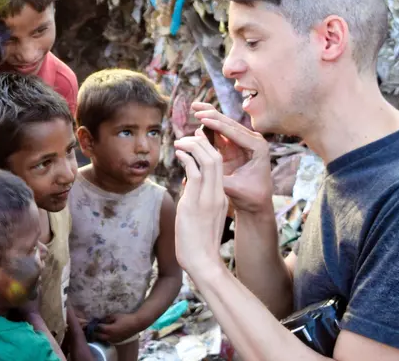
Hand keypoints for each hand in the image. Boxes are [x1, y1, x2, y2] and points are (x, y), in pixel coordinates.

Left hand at [93, 312, 143, 344]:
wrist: (137, 324)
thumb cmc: (126, 318)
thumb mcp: (114, 315)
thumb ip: (106, 318)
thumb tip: (99, 319)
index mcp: (109, 329)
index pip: (97, 328)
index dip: (92, 325)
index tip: (88, 321)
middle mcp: (111, 337)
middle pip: (98, 336)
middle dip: (93, 332)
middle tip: (90, 327)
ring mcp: (114, 340)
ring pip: (103, 339)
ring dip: (98, 335)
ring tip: (96, 329)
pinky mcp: (117, 341)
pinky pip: (108, 340)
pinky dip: (104, 337)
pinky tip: (103, 332)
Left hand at [173, 132, 228, 277]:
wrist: (203, 263)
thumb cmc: (199, 243)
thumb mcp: (202, 216)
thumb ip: (198, 199)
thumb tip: (188, 185)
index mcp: (220, 197)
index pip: (219, 165)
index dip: (209, 148)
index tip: (196, 141)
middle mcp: (217, 195)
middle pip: (217, 158)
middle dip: (202, 142)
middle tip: (188, 136)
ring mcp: (208, 198)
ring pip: (209, 161)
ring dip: (194, 146)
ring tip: (181, 141)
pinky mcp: (195, 204)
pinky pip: (195, 173)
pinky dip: (187, 158)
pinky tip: (178, 153)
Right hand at [190, 103, 272, 213]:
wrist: (256, 203)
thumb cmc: (249, 197)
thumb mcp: (233, 188)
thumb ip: (216, 176)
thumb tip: (198, 166)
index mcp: (258, 148)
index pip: (235, 132)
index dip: (217, 125)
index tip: (201, 118)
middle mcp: (254, 141)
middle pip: (230, 123)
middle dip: (212, 115)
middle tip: (196, 108)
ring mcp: (244, 142)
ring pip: (225, 124)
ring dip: (210, 116)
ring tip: (195, 107)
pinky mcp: (235, 146)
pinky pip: (220, 132)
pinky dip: (209, 125)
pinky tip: (198, 118)